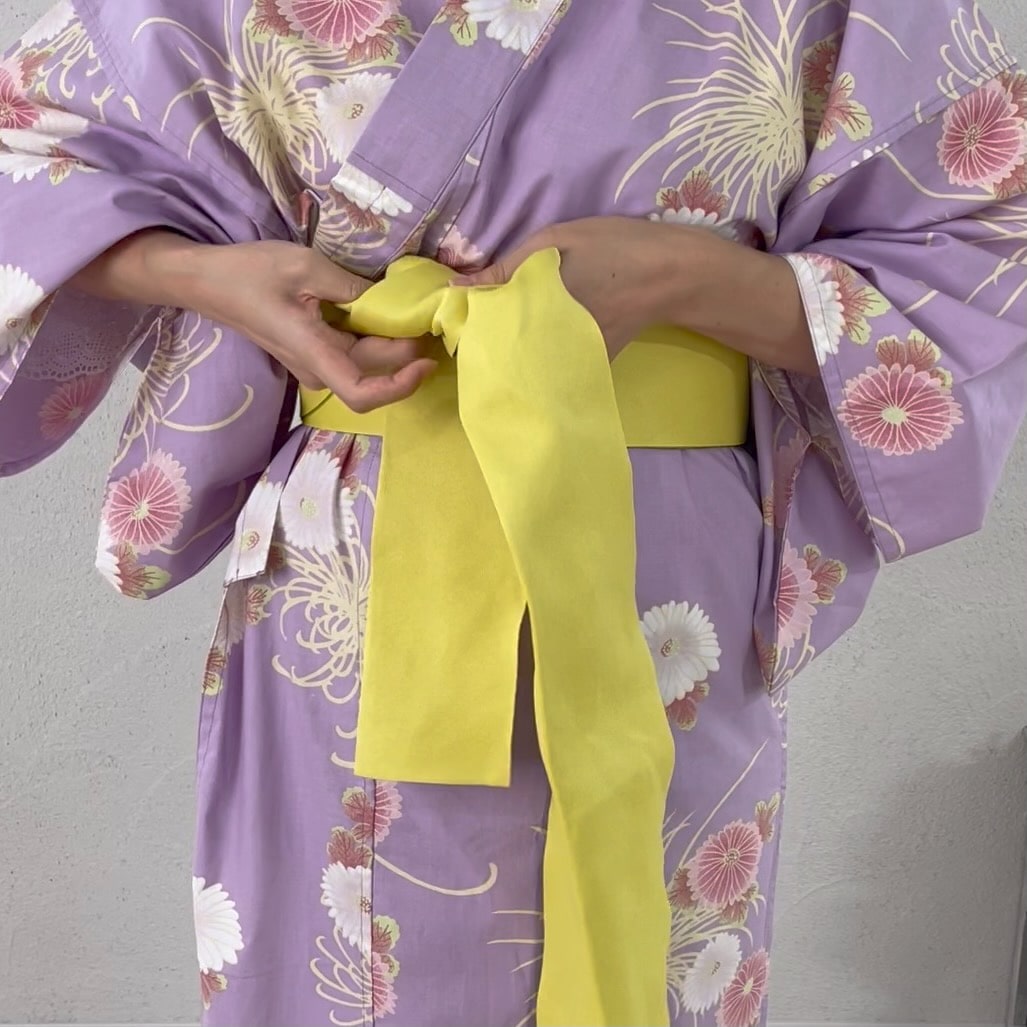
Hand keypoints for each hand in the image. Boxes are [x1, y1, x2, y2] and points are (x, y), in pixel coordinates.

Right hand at [186, 241, 435, 412]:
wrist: (207, 281)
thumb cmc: (250, 272)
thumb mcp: (305, 267)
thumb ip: (353, 288)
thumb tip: (392, 300)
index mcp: (313, 353)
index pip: (362, 394)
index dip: (399, 386)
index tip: (424, 361)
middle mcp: (317, 369)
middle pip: (374, 370)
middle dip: (408, 350)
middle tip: (435, 314)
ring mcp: (314, 364)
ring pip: (366, 360)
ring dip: (394, 342)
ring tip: (418, 308)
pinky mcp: (314, 352)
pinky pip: (353, 350)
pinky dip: (375, 334)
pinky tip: (388, 308)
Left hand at [453, 217, 701, 360]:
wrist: (669, 274)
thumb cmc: (610, 249)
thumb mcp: (551, 242)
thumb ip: (502, 268)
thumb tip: (454, 287)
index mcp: (532, 312)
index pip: (482, 332)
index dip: (468, 326)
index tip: (462, 317)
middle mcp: (547, 345)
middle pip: (501, 354)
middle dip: (488, 343)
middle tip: (484, 325)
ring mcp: (568, 360)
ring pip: (526, 363)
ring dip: (514, 352)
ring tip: (508, 333)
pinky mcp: (588, 366)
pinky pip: (553, 367)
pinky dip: (542, 358)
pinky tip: (541, 343)